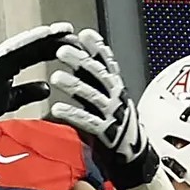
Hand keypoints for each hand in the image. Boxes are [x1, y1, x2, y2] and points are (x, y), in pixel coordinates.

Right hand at [0, 21, 72, 145]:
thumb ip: (27, 93)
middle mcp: (0, 56)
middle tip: (72, 33)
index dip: (51, 47)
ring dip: (43, 37)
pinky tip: (41, 38)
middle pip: (31, 45)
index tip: (70, 42)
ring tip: (61, 32)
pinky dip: (27, 43)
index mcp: (6, 64)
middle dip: (52, 39)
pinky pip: (12, 49)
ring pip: (24, 44)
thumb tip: (47, 88)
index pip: (33, 53)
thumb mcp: (8, 100)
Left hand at [46, 30, 158, 183]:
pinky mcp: (106, 133)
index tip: (83, 34)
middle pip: (99, 75)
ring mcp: (112, 114)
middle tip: (62, 51)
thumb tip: (79, 56)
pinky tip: (57, 108)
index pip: (108, 62)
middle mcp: (116, 97)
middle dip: (81, 62)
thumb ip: (95, 80)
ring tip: (56, 78)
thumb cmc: (116, 124)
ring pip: (93, 96)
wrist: (134, 155)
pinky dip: (73, 114)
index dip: (97, 48)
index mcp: (117, 87)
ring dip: (75, 86)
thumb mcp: (108, 98)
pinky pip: (88, 122)